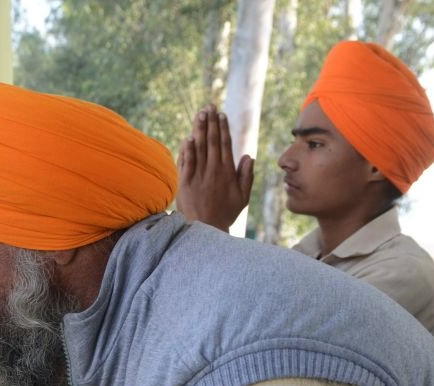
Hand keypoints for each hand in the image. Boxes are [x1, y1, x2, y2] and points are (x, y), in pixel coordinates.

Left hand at [176, 105, 253, 231]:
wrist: (205, 230)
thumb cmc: (225, 214)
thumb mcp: (242, 197)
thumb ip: (246, 176)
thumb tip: (249, 156)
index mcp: (227, 172)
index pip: (225, 144)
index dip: (223, 128)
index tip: (221, 115)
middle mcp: (213, 171)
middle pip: (211, 141)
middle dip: (210, 122)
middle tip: (208, 107)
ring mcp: (198, 176)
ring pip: (198, 148)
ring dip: (198, 130)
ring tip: (199, 115)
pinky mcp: (184, 183)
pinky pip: (186, 162)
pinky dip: (187, 149)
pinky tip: (188, 138)